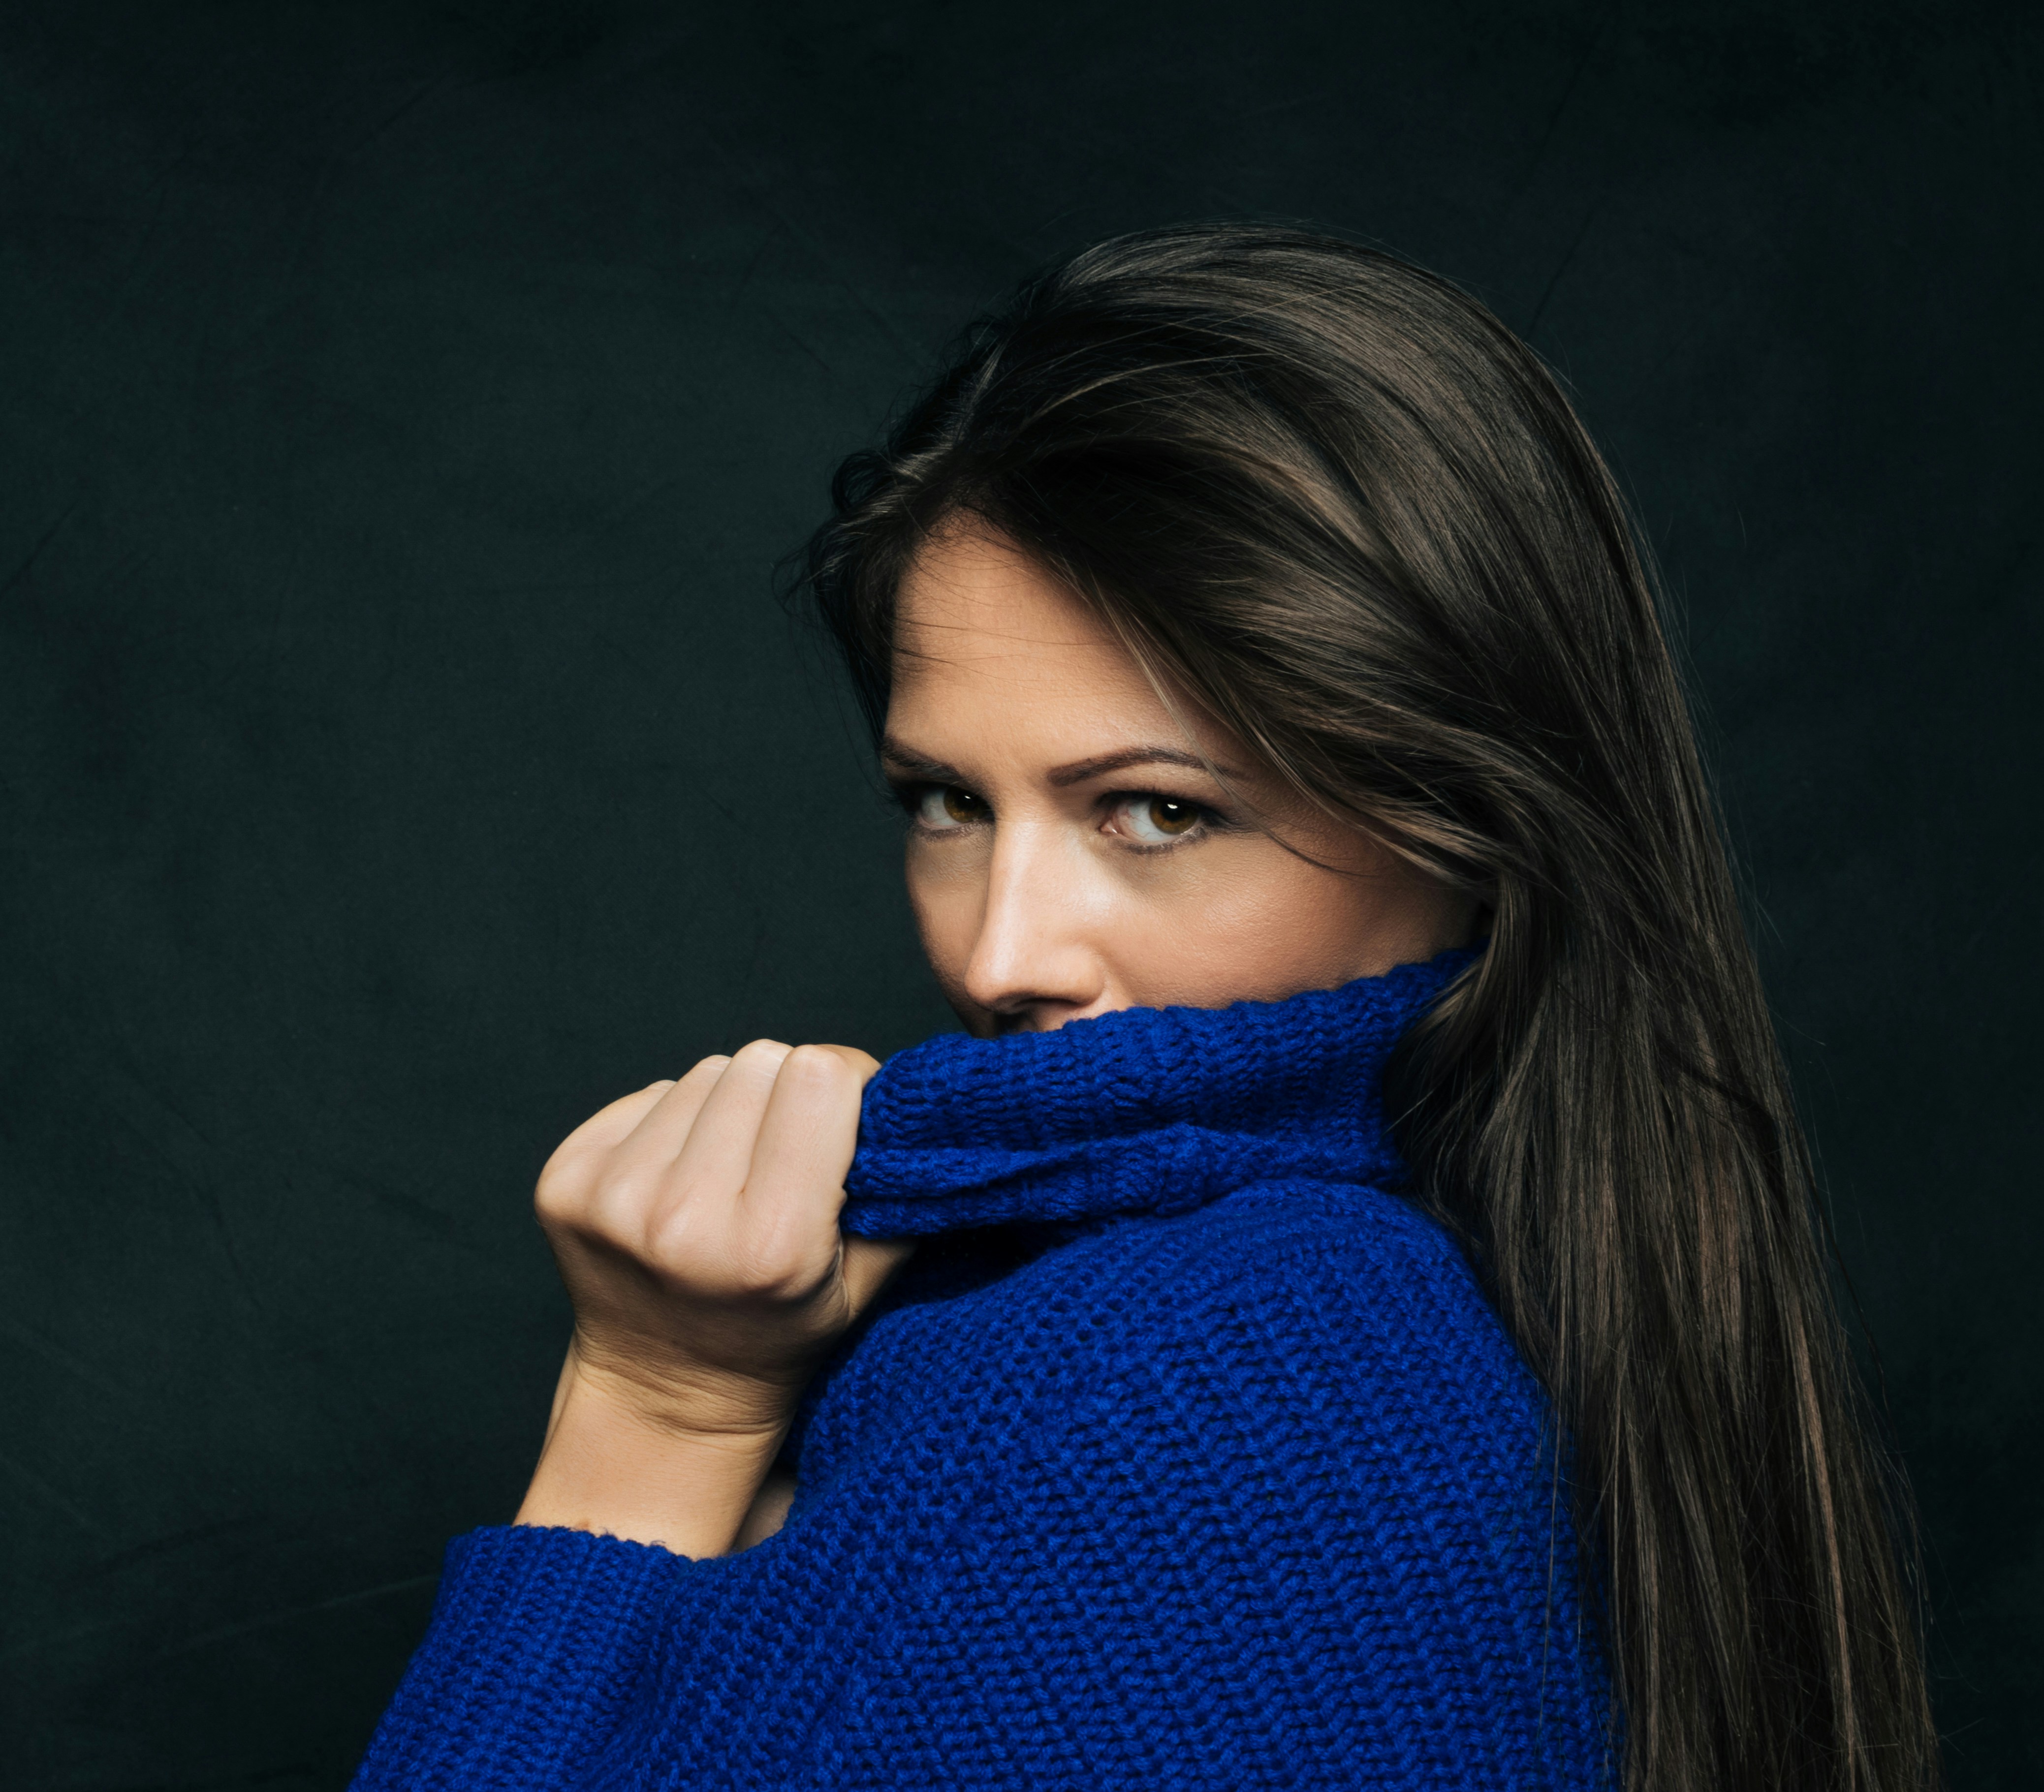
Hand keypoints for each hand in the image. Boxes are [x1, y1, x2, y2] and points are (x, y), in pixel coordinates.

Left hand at [515, 1040, 910, 1552]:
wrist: (662, 1399)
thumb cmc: (778, 1335)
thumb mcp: (864, 1282)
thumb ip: (902, 1188)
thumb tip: (918, 1098)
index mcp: (769, 1245)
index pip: (820, 1075)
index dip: (849, 1086)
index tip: (848, 1122)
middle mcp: (682, 1218)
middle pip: (762, 1062)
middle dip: (787, 1096)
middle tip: (786, 1157)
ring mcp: (612, 1198)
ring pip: (704, 1073)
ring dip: (730, 1108)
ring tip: (731, 1175)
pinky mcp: (565, 1181)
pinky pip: (648, 1094)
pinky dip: (675, 1123)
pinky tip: (680, 1181)